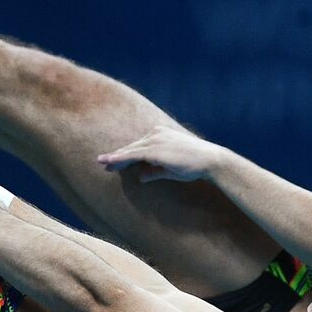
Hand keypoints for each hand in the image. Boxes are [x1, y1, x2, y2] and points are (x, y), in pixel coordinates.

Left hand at [96, 125, 223, 182]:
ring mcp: (155, 140)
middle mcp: (156, 134)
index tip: (114, 161)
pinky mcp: (154, 149)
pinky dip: (120, 158)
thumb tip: (141, 177)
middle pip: (133, 146)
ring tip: (102, 163)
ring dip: (115, 157)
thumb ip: (155, 171)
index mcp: (162, 134)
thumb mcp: (171, 169)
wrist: (209, 160)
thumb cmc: (194, 164)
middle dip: (118, 156)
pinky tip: (110, 162)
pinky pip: (132, 154)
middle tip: (103, 163)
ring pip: (130, 150)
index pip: (140, 145)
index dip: (126, 154)